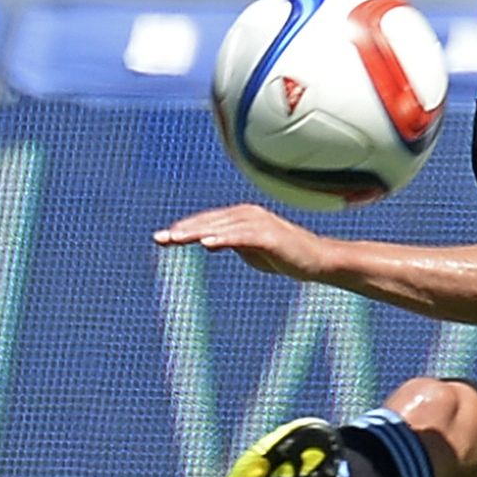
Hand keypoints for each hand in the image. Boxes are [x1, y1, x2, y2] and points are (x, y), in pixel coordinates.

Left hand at [153, 203, 330, 278]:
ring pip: (220, 228)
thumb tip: (207, 242)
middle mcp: (247, 214)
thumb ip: (229, 243)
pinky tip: (206, 245)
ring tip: (176, 240)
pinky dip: (223, 239)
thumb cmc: (284, 255)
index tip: (161, 239)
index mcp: (241, 216)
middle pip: (208, 222)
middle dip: (183, 230)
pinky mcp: (268, 235)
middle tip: (159, 239)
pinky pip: (241, 237)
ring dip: (196, 234)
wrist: (317, 261)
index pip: (206, 222)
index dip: (184, 229)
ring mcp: (258, 223)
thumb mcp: (250, 250)